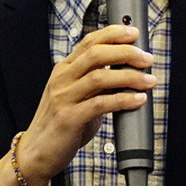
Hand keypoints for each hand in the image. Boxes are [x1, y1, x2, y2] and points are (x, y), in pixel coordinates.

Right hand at [15, 24, 154, 185]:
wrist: (36, 153)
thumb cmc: (60, 125)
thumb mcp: (76, 97)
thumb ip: (96, 85)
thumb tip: (129, 74)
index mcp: (63, 70)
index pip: (89, 42)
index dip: (113, 34)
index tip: (134, 33)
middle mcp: (62, 79)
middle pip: (96, 54)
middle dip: (126, 52)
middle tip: (147, 59)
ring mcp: (63, 98)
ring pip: (100, 77)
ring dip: (129, 76)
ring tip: (149, 80)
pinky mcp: (69, 118)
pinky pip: (100, 104)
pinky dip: (123, 99)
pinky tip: (138, 100)